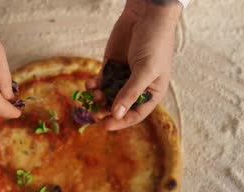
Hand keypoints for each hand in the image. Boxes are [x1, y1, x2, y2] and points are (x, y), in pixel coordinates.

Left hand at [86, 0, 181, 129]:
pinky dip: (93, 85)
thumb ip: (130, 92)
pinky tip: (89, 85)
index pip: (136, 114)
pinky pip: (100, 81)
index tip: (106, 125)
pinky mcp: (111, 66)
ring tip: (92, 94)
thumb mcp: (145, 70)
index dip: (121, 121)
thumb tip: (115, 114)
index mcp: (152, 92)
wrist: (146, 14)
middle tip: (94, 113)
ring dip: (98, 98)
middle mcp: (137, 87)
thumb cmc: (155, 43)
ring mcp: (123, 76)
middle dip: (106, 111)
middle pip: (119, 107)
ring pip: (107, 95)